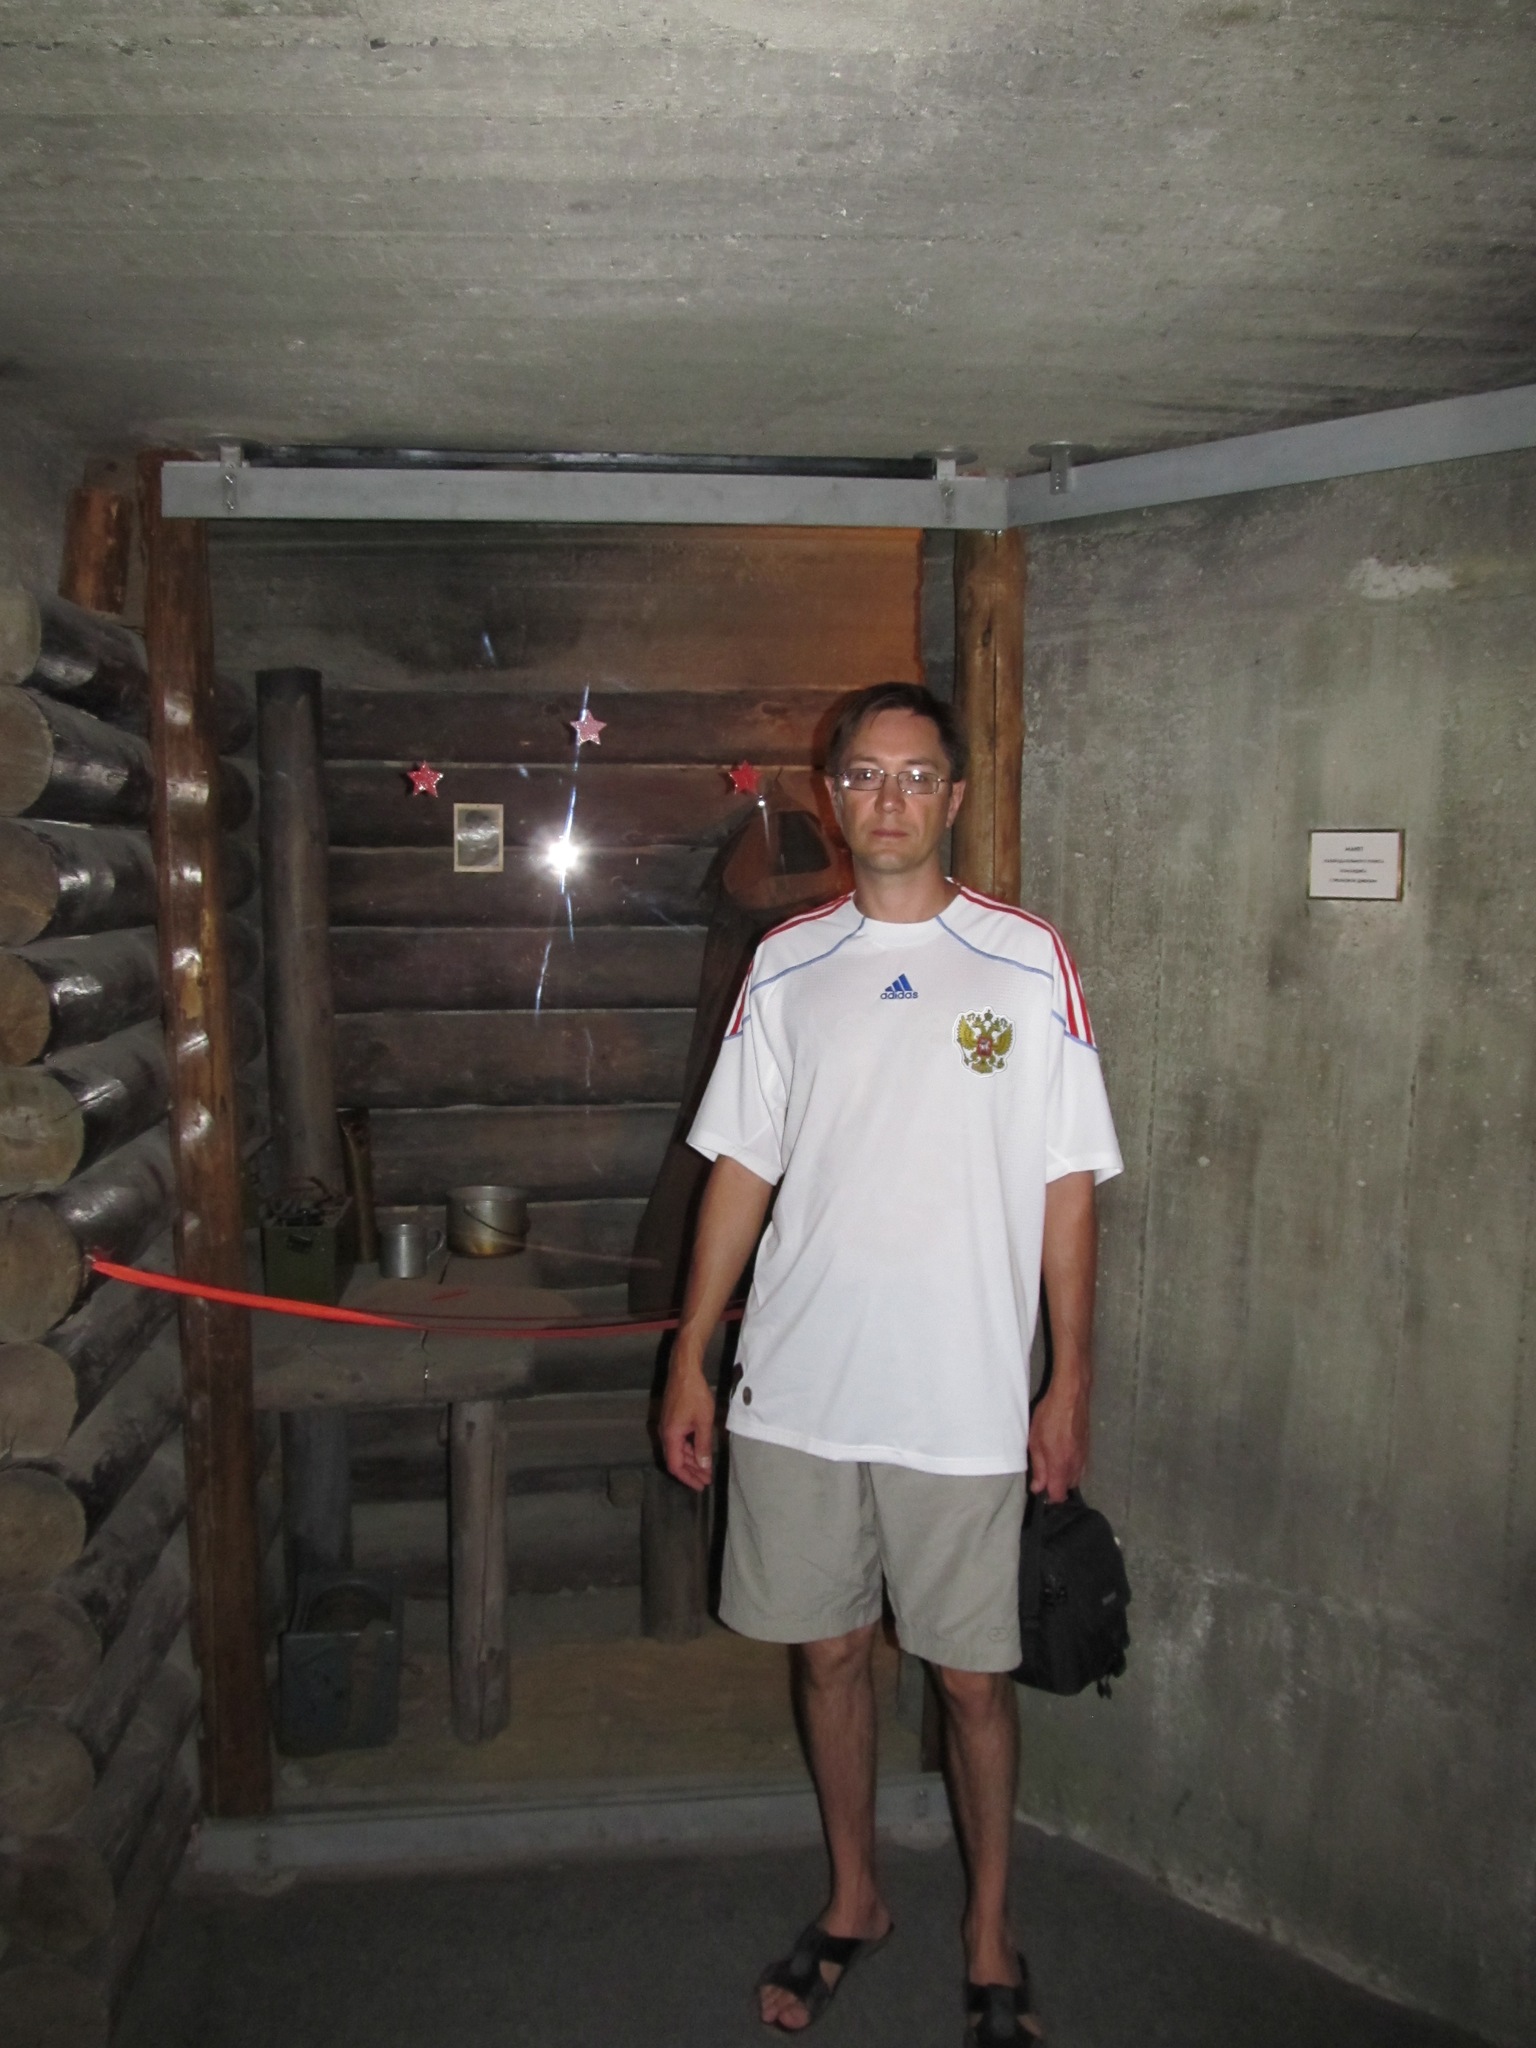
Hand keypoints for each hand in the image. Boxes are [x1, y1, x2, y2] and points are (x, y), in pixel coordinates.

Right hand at [660, 1357, 716, 1491]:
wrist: (684, 1371)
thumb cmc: (694, 1394)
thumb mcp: (703, 1422)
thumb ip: (703, 1446)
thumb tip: (704, 1467)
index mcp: (670, 1436)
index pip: (675, 1466)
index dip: (688, 1478)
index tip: (701, 1485)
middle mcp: (665, 1433)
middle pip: (676, 1460)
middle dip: (691, 1471)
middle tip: (706, 1480)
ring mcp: (667, 1426)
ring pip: (678, 1451)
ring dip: (691, 1461)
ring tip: (706, 1469)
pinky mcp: (671, 1420)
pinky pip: (678, 1441)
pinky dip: (689, 1449)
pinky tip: (700, 1452)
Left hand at [1027, 1372, 1089, 1502]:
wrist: (1071, 1395)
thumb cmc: (1049, 1416)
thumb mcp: (1036, 1441)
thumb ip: (1039, 1467)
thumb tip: (1038, 1488)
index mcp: (1061, 1465)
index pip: (1059, 1495)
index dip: (1049, 1497)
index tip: (1040, 1490)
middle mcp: (1076, 1465)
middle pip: (1069, 1488)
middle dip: (1057, 1486)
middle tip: (1044, 1474)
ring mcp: (1084, 1456)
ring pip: (1076, 1477)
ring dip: (1065, 1476)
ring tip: (1053, 1462)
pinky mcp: (1088, 1448)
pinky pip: (1081, 1466)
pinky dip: (1072, 1466)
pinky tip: (1063, 1454)